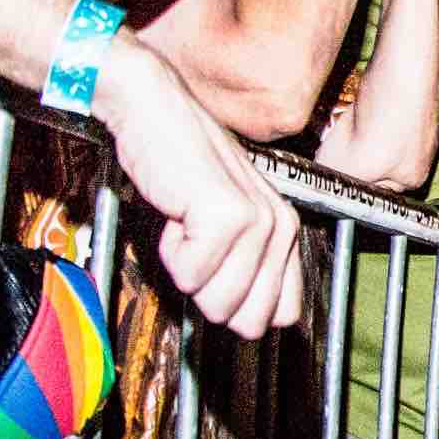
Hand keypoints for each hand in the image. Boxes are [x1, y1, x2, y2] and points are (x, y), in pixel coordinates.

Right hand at [88, 45, 303, 333]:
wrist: (153, 113)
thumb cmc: (179, 166)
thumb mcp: (223, 219)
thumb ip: (246, 267)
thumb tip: (251, 325)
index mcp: (285, 232)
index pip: (282, 315)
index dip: (238, 308)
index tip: (215, 272)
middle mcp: (280, 228)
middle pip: (246, 319)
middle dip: (207, 292)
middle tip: (196, 244)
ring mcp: (257, 223)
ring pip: (216, 300)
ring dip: (185, 268)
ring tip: (186, 223)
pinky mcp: (226, 217)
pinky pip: (189, 275)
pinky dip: (169, 251)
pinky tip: (176, 212)